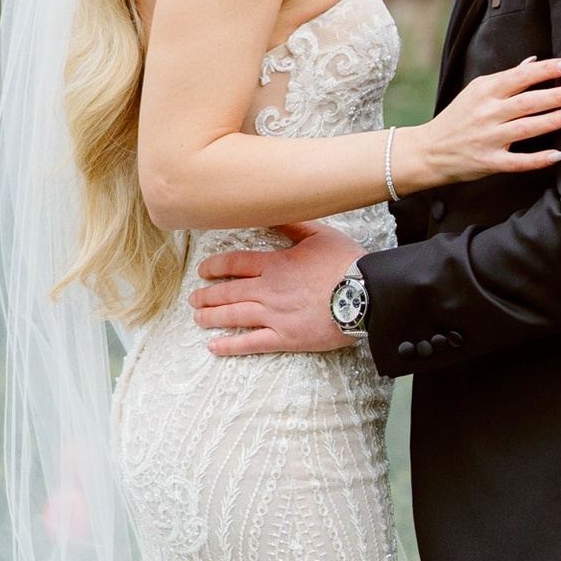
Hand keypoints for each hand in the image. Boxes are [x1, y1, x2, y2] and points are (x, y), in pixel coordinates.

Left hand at [191, 224, 357, 353]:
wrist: (366, 295)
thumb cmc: (347, 264)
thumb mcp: (320, 235)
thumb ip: (293, 225)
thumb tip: (273, 213)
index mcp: (276, 264)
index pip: (236, 263)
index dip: (216, 266)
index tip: (203, 270)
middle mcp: (269, 290)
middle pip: (228, 291)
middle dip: (207, 295)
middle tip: (193, 298)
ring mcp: (275, 315)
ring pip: (234, 316)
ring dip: (212, 317)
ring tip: (198, 318)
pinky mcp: (286, 338)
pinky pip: (252, 343)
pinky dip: (230, 345)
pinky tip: (214, 347)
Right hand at [407, 56, 560, 190]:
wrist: (429, 150)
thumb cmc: (457, 118)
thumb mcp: (476, 91)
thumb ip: (505, 78)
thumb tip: (533, 61)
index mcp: (485, 91)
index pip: (520, 76)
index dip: (546, 69)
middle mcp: (487, 113)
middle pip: (527, 102)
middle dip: (556, 95)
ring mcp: (488, 139)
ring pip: (526, 128)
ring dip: (553, 121)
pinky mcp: (489, 162)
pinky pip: (518, 161)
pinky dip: (538, 159)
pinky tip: (558, 154)